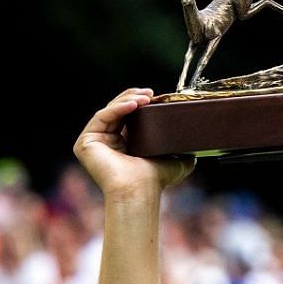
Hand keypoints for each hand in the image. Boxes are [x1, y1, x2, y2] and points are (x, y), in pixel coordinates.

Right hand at [72, 88, 195, 198]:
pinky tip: (134, 105)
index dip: (138, 102)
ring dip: (127, 100)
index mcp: (122, 145)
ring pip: (109, 111)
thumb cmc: (155, 180)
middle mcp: (105, 143)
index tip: (155, 96)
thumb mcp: (175, 162)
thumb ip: (183, 152)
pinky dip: (117, 108)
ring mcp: (93, 143)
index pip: (127, 116)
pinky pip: (102, 117)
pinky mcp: (85, 143)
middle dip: (133, 97)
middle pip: (117, 110)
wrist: (141, 190)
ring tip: (146, 98)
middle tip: (150, 93)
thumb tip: (198, 147)